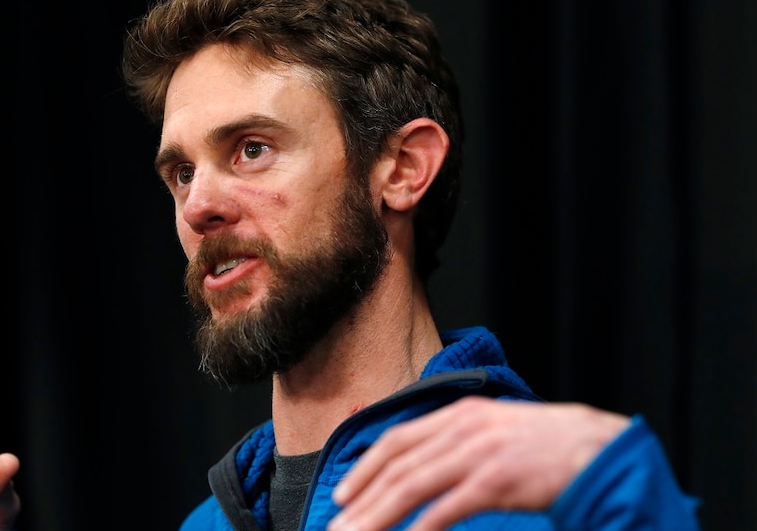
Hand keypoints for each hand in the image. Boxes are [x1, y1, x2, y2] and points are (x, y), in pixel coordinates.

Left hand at [329, 397, 629, 530]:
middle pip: (397, 466)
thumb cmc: (544, 445)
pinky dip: (420, 529)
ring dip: (378, 517)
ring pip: (412, 487)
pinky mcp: (497, 481)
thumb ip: (456, 440)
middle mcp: (462, 429)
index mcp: (459, 415)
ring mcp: (478, 454)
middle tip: (336, 527)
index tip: (342, 496)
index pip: (397, 440)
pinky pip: (447, 508)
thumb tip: (421, 465)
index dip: (365, 468)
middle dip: (361, 500)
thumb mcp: (494, 428)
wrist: (597, 447)